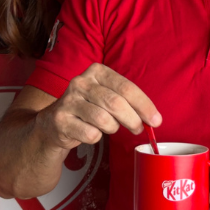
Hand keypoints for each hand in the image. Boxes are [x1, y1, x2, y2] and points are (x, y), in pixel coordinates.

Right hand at [35, 63, 160, 151]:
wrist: (53, 123)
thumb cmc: (88, 109)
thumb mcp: (106, 96)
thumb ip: (128, 102)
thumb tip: (153, 118)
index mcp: (96, 71)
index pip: (126, 87)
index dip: (144, 105)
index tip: (156, 120)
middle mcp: (81, 82)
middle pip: (116, 103)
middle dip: (133, 119)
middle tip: (138, 129)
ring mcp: (68, 101)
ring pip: (103, 120)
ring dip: (112, 128)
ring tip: (110, 127)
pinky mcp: (60, 120)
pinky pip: (90, 134)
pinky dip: (96, 137)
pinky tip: (90, 132)